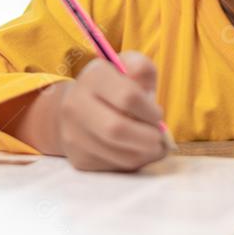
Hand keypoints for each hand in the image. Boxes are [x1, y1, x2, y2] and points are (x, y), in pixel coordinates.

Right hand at [54, 51, 166, 171]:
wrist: (75, 108)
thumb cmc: (112, 86)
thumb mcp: (128, 67)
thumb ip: (142, 69)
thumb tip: (147, 96)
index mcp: (93, 77)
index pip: (128, 97)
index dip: (150, 110)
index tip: (158, 115)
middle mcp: (76, 105)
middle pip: (117, 129)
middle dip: (148, 136)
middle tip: (159, 136)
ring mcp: (74, 134)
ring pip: (118, 154)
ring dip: (146, 153)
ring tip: (154, 146)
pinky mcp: (79, 159)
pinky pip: (114, 167)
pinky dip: (133, 162)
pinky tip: (137, 151)